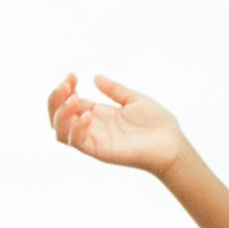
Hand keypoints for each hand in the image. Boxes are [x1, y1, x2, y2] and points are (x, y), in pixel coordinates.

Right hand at [47, 73, 189, 173]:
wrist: (173, 145)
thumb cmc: (158, 124)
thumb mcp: (134, 99)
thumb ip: (115, 89)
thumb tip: (95, 77)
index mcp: (98, 115)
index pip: (69, 102)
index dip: (64, 89)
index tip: (72, 75)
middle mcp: (92, 128)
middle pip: (58, 117)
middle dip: (55, 99)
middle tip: (67, 85)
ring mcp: (94, 141)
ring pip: (60, 131)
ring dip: (60, 113)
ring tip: (73, 99)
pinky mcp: (100, 152)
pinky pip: (76, 142)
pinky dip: (76, 128)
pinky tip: (88, 115)